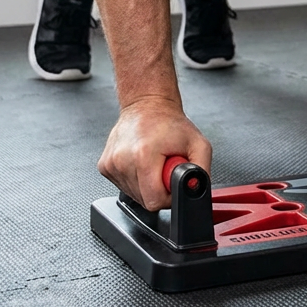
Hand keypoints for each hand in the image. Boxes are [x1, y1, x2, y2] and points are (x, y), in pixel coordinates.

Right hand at [97, 96, 211, 210]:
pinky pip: (123, 186)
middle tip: (164, 167)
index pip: (154, 200)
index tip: (171, 179)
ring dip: (146, 183)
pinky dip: (135, 178)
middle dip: (158, 188)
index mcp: (144, 155)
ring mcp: (111, 165)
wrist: (148, 105)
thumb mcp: (199, 144)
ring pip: (134, 194)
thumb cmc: (170, 123)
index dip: (168, 194)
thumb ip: (201, 171)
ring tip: (153, 162)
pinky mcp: (104, 167)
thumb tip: (195, 191)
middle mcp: (122, 161)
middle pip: (144, 200)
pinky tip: (141, 162)